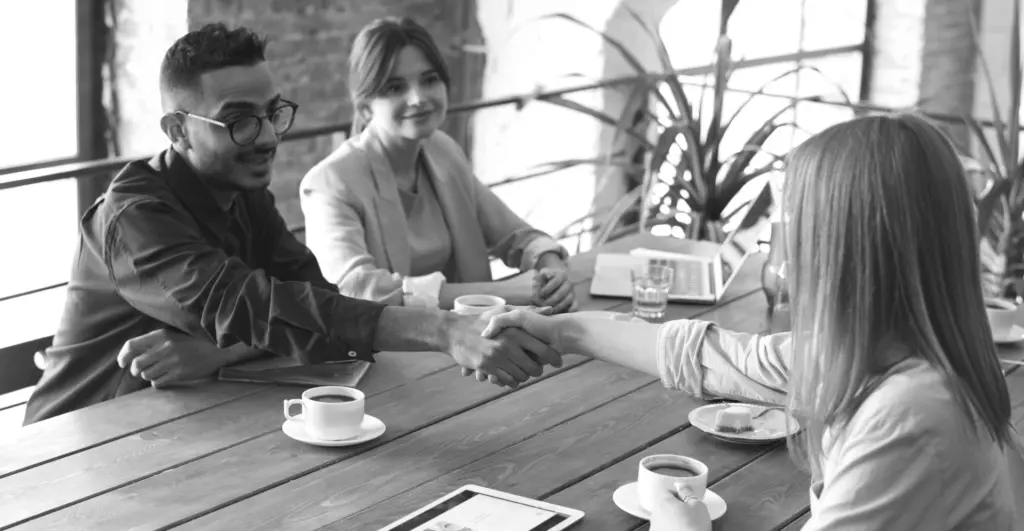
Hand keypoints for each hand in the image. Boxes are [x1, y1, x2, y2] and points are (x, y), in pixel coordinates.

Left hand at [116, 328, 224, 388]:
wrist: (217, 353)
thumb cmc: (191, 346)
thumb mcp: (173, 338)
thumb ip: (153, 343)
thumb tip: (129, 355)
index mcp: (162, 335)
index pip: (132, 345)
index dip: (123, 356)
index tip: (122, 363)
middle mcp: (166, 347)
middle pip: (137, 364)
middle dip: (136, 371)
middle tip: (141, 372)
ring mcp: (173, 361)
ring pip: (147, 375)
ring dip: (149, 376)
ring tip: (159, 373)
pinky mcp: (179, 373)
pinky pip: (158, 383)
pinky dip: (159, 383)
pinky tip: (166, 378)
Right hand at [444, 314, 559, 387]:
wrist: (454, 332)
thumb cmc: (480, 321)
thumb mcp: (503, 312)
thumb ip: (528, 311)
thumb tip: (550, 310)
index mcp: (515, 331)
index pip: (543, 349)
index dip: (554, 358)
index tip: (557, 363)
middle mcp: (508, 345)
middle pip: (534, 368)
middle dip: (538, 371)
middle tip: (537, 370)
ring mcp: (497, 357)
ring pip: (521, 377)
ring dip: (524, 377)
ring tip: (522, 373)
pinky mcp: (487, 367)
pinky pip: (506, 381)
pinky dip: (510, 382)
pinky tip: (509, 376)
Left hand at [532, 267, 575, 313]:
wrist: (552, 283)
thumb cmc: (545, 280)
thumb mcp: (542, 275)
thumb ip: (542, 275)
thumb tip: (545, 275)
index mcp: (561, 275)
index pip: (556, 281)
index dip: (548, 288)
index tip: (540, 294)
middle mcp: (568, 283)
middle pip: (561, 292)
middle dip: (551, 299)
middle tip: (543, 304)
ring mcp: (572, 292)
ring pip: (568, 300)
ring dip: (558, 306)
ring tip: (549, 309)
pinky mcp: (574, 301)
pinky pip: (575, 305)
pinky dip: (571, 309)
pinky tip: (564, 312)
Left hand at [650, 487, 711, 530]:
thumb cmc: (694, 526)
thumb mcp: (698, 505)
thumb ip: (688, 493)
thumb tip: (681, 487)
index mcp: (663, 501)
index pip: (667, 490)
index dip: (678, 493)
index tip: (686, 499)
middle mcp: (655, 513)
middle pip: (664, 504)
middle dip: (674, 506)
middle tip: (688, 513)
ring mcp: (654, 526)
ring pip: (663, 517)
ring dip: (671, 518)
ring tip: (685, 525)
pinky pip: (663, 528)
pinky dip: (670, 528)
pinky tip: (680, 530)